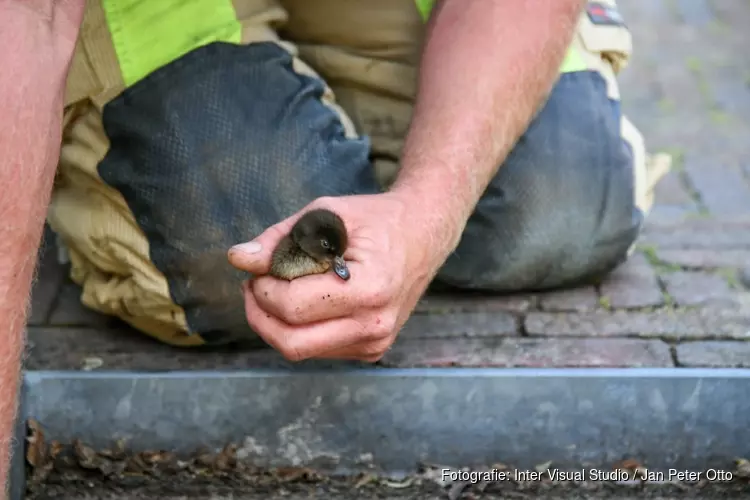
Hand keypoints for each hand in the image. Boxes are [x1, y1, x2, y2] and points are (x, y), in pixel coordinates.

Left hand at [227, 193, 452, 361]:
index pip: (292, 306)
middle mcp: (375, 325)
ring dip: (275, 323)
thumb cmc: (375, 220)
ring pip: (300, 350)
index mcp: (370, 288)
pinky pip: (317, 349)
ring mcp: (375, 342)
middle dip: (260, 315)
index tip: (258, 268)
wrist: (424, 235)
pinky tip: (303, 301)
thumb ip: (279, 238)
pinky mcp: (372, 350)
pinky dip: (299, 328)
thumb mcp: (325, 214)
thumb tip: (238, 258)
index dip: (262, 288)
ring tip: (277, 289)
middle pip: (291, 343)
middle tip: (254, 286)